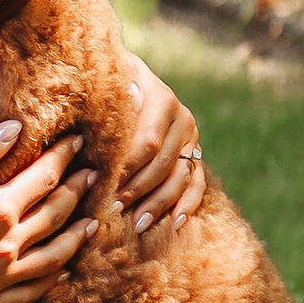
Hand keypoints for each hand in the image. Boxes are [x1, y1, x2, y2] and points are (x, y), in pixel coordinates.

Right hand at [0, 120, 97, 302]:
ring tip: (91, 225)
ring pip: (53, 257)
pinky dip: (51, 281)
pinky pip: (30, 293)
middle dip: (77, 192)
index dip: (62, 157)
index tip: (78, 142)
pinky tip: (60, 273)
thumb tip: (16, 128)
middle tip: (93, 177)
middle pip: (55, 215)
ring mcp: (0, 276)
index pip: (43, 178)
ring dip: (76, 239)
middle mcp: (8, 245)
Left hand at [118, 55, 203, 244]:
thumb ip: (112, 93)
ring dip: (159, 203)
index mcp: (162, 98)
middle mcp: (182, 118)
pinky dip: (187, 204)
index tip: (105, 186)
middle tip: (114, 210)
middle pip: (163, 164)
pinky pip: (197, 183)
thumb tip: (129, 96)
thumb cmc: (108, 84)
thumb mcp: (107, 82)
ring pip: (180, 177)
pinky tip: (174, 223)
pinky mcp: (195, 154)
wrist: (126, 78)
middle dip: (137, 190)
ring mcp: (192, 138)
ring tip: (138, 224)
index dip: (127, 167)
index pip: (147, 141)